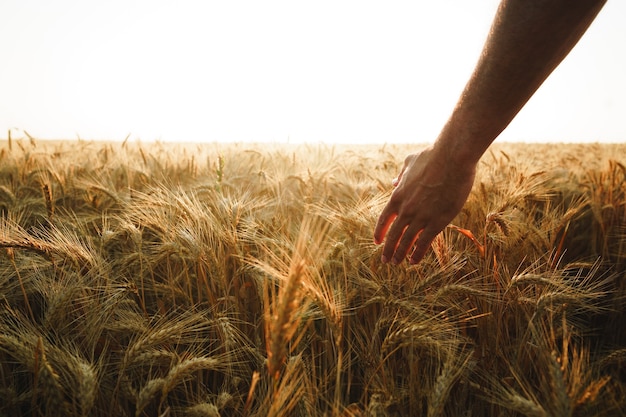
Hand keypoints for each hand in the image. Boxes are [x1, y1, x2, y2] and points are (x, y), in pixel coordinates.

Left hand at [374, 146, 475, 263]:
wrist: (452, 158)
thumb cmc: (433, 156)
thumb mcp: (410, 163)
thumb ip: (400, 175)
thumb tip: (393, 183)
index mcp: (397, 196)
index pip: (384, 219)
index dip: (380, 232)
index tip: (377, 242)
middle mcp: (406, 209)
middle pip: (393, 234)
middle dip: (388, 249)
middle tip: (385, 260)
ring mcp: (421, 217)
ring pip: (407, 241)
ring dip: (400, 254)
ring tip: (396, 263)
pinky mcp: (437, 221)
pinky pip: (424, 243)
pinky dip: (418, 254)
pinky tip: (414, 261)